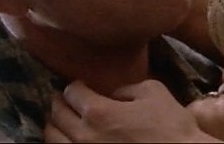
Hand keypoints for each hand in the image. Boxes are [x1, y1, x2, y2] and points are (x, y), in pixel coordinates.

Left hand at [45, 79, 217, 142]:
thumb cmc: (171, 127)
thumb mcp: (153, 92)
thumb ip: (126, 88)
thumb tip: (114, 95)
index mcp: (98, 112)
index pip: (71, 92)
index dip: (76, 86)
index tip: (80, 86)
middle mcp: (84, 136)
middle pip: (57, 114)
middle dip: (59, 103)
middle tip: (63, 100)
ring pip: (52, 139)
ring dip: (54, 126)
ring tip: (59, 122)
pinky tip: (69, 141)